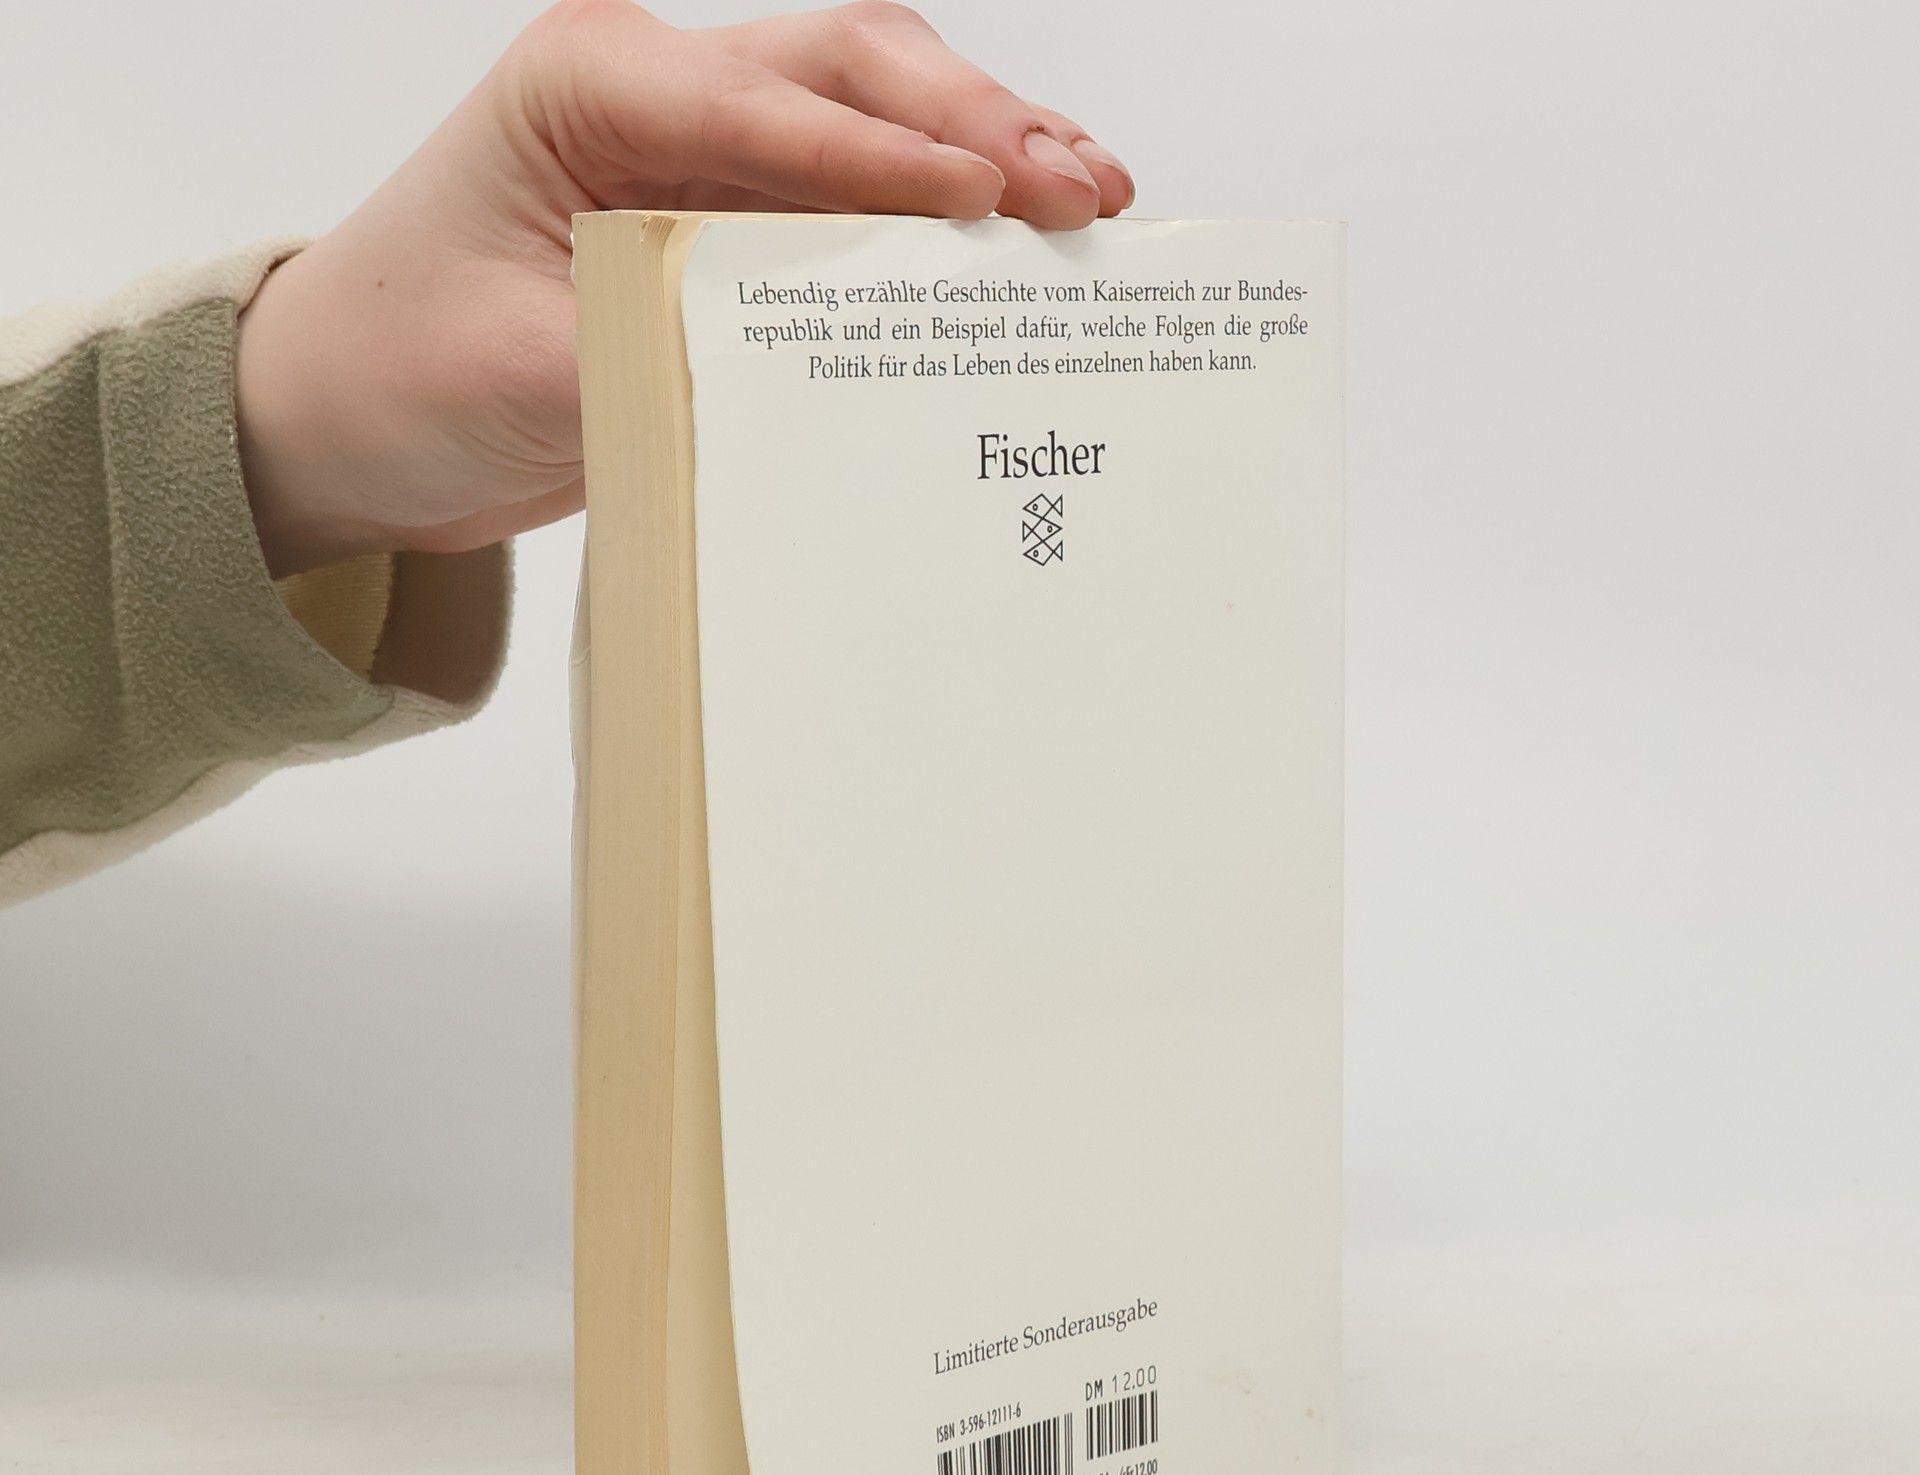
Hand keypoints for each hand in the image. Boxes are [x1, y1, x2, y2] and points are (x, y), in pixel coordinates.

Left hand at [235, 0, 1134, 576]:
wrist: (343, 417)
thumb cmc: (393, 368)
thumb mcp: (516, 373)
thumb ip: (658, 356)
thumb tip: (796, 377)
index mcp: (588, 88)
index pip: (773, 105)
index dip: (893, 154)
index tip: (992, 197)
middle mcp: (657, 98)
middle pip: (852, 73)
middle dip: (976, 123)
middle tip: (1078, 190)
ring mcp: (701, 158)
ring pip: (874, 122)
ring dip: (984, 153)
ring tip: (1089, 197)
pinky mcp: (728, 229)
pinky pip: (855, 208)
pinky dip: (940, 223)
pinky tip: (1014, 244)